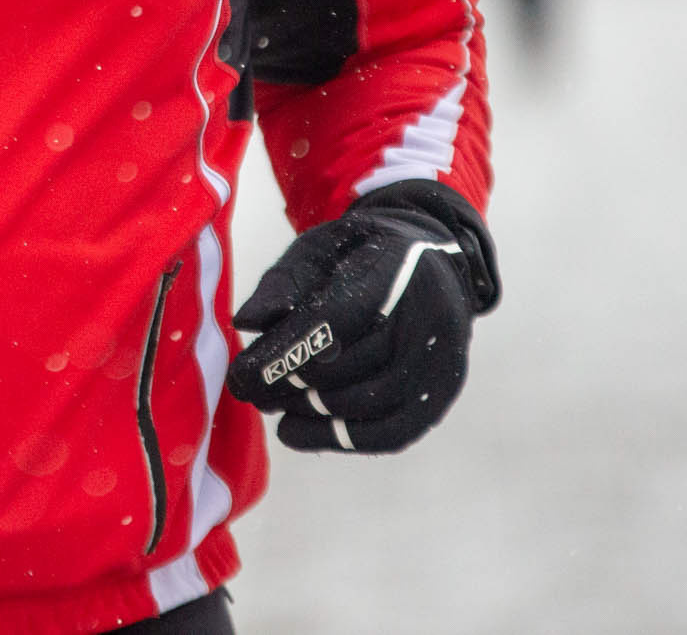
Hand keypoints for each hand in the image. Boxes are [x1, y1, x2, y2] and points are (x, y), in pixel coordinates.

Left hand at [225, 179, 498, 453]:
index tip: (241, 376)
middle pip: (353, 365)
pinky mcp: (444, 391)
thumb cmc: (360, 254)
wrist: (429, 258)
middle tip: (249, 392)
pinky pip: (394, 431)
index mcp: (397, 267)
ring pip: (373, 403)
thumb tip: (246, 322)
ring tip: (271, 407)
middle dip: (291, 384)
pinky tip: (296, 432)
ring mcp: (446, 357)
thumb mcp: (319, 249)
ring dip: (313, 412)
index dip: (287, 352)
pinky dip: (341, 438)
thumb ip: (282, 283)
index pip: (337, 319)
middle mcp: (432, 314)